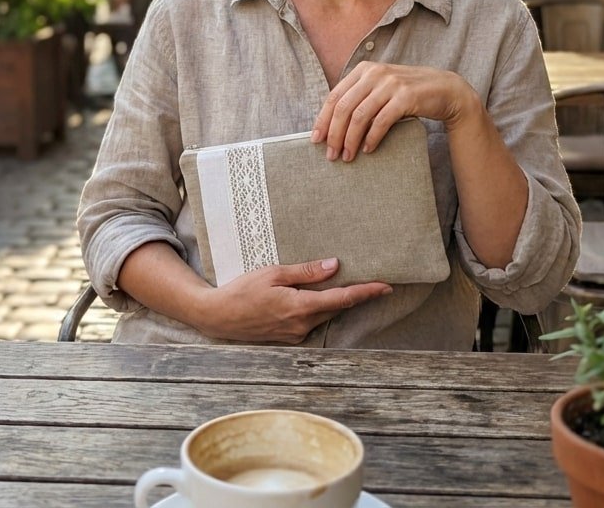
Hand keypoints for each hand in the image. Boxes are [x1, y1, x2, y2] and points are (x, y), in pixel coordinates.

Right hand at [196, 258, 391, 343]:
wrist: (218, 316)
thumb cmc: (242, 290)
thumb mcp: (273, 273)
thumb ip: (306, 272)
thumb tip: (334, 266)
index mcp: (299, 307)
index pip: (341, 299)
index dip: (366, 292)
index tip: (386, 287)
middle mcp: (301, 325)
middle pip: (336, 308)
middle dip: (353, 295)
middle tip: (371, 280)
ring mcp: (295, 334)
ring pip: (323, 315)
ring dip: (333, 301)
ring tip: (342, 284)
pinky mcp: (289, 338)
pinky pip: (311, 321)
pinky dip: (317, 309)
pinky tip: (313, 298)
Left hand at [311, 61, 474, 161]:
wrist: (445, 89)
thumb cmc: (408, 93)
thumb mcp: (381, 88)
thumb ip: (360, 97)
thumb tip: (331, 125)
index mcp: (363, 70)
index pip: (334, 96)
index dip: (323, 119)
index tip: (316, 140)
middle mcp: (375, 73)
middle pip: (344, 107)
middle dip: (334, 134)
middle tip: (331, 154)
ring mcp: (390, 84)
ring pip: (360, 115)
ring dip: (350, 139)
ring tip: (347, 156)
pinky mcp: (406, 97)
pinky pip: (381, 121)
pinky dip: (372, 138)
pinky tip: (368, 149)